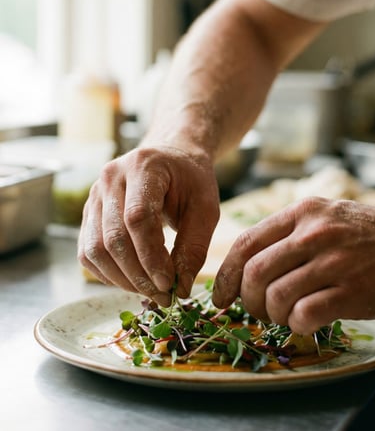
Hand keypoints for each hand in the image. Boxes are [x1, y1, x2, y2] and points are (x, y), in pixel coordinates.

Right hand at [78, 146, 219, 304]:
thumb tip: (182, 288)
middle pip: (114, 237)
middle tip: (164, 296)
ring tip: (151, 292)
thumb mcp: (206, 207)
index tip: (169, 283)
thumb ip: (195, 245)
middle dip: (139, 275)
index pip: (137, 218)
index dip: (151, 256)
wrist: (172, 159)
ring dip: (122, 279)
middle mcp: (111, 177)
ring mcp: (95, 194)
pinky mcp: (89, 212)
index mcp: (143, 166)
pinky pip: (88, 252)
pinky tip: (133, 281)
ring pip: (96, 249)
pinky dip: (108, 274)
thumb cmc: (191, 181)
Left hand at [212, 197, 374, 332]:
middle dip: (248, 300)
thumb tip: (248, 264)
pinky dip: (296, 325)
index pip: (246, 242)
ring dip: (273, 315)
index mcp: (303, 212)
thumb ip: (290, 232)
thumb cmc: (371, 234)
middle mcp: (314, 233)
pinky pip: (303, 316)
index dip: (227, 274)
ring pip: (275, 297)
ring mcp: (333, 262)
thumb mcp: (327, 215)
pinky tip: (307, 321)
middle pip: (255, 273)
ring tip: (287, 314)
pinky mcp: (350, 292)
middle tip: (258, 310)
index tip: (223, 296)